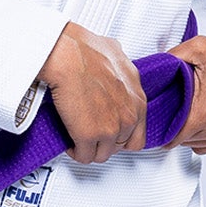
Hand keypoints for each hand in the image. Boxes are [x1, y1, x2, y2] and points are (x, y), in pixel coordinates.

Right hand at [39, 22, 147, 164]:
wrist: (67, 55)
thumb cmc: (85, 50)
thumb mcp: (116, 55)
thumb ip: (121, 68)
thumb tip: (114, 66)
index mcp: (137, 99)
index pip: (138, 134)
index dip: (121, 135)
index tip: (110, 132)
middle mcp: (129, 116)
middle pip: (120, 146)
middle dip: (105, 143)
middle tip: (92, 136)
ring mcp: (111, 128)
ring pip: (103, 154)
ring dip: (90, 149)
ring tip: (79, 140)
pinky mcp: (89, 136)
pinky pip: (84, 156)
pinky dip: (75, 152)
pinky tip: (69, 142)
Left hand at [167, 33, 205, 153]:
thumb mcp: (197, 48)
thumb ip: (171, 57)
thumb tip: (154, 66)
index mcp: (203, 112)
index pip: (171, 137)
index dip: (161, 129)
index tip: (158, 120)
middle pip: (182, 141)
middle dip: (175, 127)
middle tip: (174, 109)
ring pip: (196, 145)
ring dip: (189, 133)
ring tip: (190, 112)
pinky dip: (204, 138)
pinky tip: (202, 121)